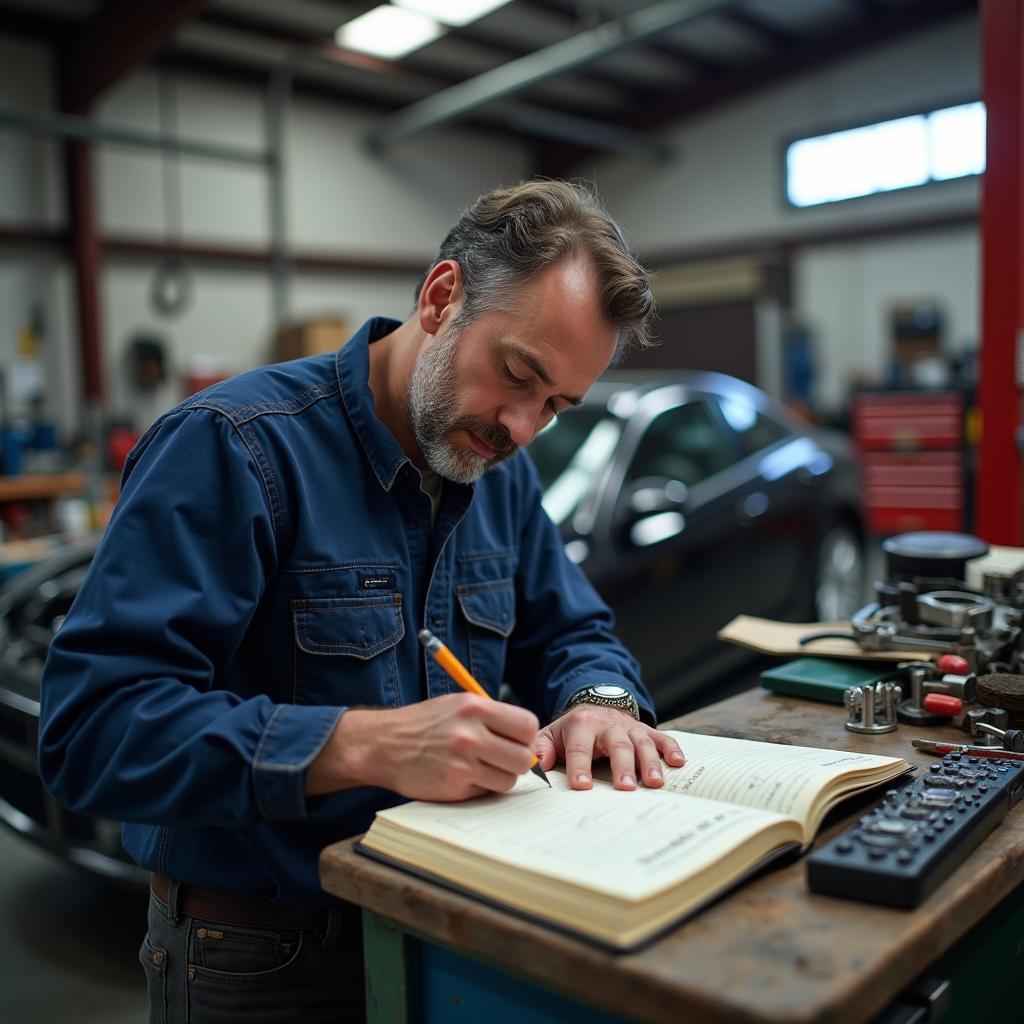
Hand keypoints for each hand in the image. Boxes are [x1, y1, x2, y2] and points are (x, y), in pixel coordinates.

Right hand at [306, 694, 539, 801]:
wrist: (383, 744)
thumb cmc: (424, 723)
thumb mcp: (457, 704)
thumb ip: (492, 717)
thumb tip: (527, 739)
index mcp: (474, 707)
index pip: (527, 725)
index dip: (525, 736)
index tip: (517, 741)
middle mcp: (470, 733)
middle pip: (523, 757)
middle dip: (518, 761)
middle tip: (504, 759)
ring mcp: (462, 762)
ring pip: (509, 779)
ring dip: (501, 777)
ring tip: (482, 768)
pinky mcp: (453, 786)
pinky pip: (487, 792)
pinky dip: (481, 788)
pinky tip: (464, 777)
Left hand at [534, 705, 684, 789]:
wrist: (593, 706)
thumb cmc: (571, 730)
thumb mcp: (551, 735)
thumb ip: (540, 750)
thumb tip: (533, 766)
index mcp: (581, 724)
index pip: (579, 747)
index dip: (579, 766)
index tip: (581, 786)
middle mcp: (608, 724)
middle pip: (616, 745)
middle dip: (621, 766)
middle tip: (625, 788)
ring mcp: (629, 727)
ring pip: (642, 742)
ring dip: (649, 762)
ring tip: (654, 783)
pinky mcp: (645, 731)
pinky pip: (662, 737)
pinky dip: (671, 749)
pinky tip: (679, 763)